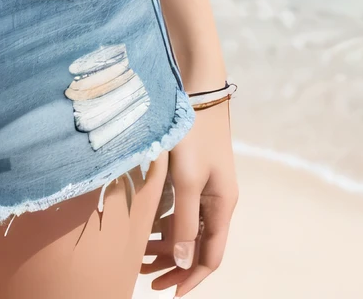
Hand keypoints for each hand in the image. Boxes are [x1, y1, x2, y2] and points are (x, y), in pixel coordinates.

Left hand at [144, 103, 237, 292]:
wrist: (194, 86)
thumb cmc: (192, 132)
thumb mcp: (186, 180)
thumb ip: (184, 222)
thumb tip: (182, 263)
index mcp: (223, 206)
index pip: (210, 257)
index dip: (190, 278)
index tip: (168, 293)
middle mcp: (217, 200)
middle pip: (198, 246)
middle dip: (174, 266)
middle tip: (146, 281)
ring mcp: (205, 186)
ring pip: (187, 229)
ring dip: (166, 247)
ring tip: (139, 261)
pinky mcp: (190, 172)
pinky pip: (179, 210)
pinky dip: (163, 224)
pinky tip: (145, 229)